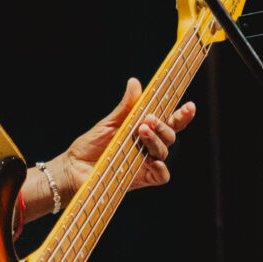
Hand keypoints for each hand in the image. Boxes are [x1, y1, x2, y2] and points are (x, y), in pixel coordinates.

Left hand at [61, 77, 195, 195]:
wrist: (73, 167)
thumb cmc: (91, 145)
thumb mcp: (108, 123)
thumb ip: (126, 107)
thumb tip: (135, 83)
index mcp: (144, 131)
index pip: (169, 122)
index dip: (182, 116)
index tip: (189, 106)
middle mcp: (148, 147)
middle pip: (169, 136)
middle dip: (163, 125)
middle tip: (148, 119)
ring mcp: (146, 163)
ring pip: (164, 152)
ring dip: (156, 140)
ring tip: (142, 130)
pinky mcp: (141, 179)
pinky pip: (161, 176)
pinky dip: (161, 168)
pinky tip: (153, 160)